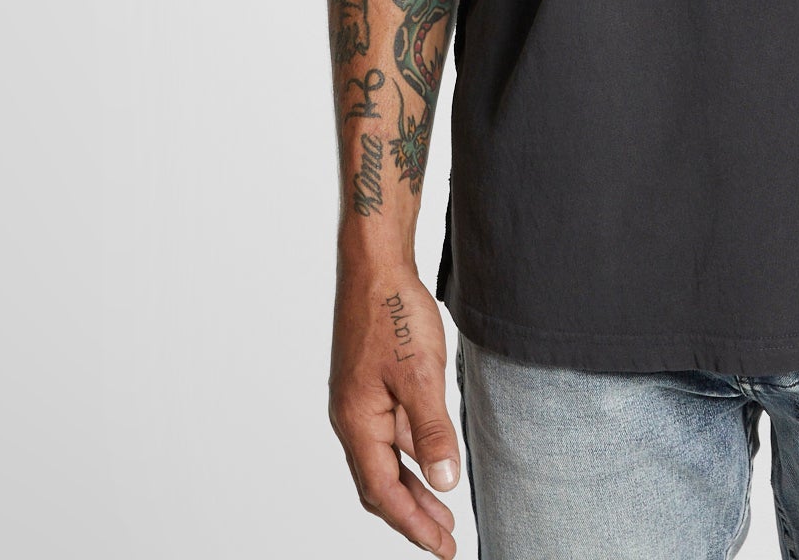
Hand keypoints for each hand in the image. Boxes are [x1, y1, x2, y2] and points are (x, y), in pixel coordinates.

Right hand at [329, 261, 462, 556]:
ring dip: (414, 486)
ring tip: (444, 510)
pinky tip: (432, 458)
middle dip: (413, 515)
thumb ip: (432, 430)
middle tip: (445, 540)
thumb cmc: (393, 313)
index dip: (414, 525)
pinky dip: (411, 454)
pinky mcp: (370, 386)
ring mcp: (360, 403)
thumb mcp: (421, 374)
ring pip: (386, 460)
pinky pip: (389, 434)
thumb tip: (444, 482)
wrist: (375, 265)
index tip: (443, 547)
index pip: (385, 492)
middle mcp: (353, 419)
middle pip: (381, 484)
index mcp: (359, 423)